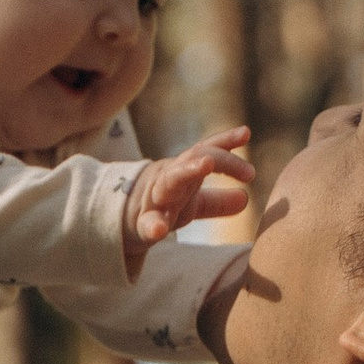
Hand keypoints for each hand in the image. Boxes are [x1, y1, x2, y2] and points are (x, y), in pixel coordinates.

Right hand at [125, 125, 252, 269]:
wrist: (118, 223)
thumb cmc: (159, 207)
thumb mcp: (189, 202)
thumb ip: (216, 201)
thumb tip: (245, 198)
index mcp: (182, 171)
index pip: (204, 151)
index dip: (224, 142)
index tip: (246, 133)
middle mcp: (169, 180)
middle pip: (190, 162)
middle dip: (212, 156)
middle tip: (240, 164)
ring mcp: (155, 199)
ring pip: (170, 182)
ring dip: (188, 171)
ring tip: (206, 164)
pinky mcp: (142, 223)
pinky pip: (147, 223)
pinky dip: (153, 225)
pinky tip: (159, 230)